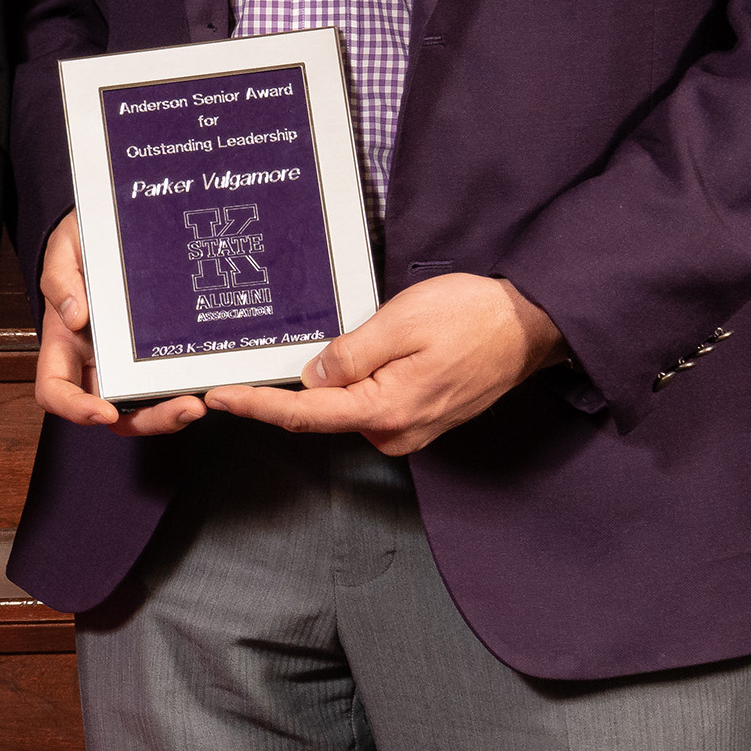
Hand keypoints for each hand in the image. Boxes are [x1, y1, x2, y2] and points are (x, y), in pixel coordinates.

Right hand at [32, 211, 207, 435]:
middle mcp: (96, 361)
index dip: (75, 408)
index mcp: (65, 343)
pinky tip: (210, 380)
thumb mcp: (65, 247)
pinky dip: (188, 388)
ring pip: (145, 407)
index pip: (56, 389)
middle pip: (111, 413)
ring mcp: (129, 362)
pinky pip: (170, 381)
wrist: (117, 227)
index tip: (103, 411)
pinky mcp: (159, 352)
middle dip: (148, 420)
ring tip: (200, 402)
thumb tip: (74, 316)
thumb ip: (60, 278)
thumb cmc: (86, 240)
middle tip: (183, 408)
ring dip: (172, 414)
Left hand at [206, 272, 565, 456]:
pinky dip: (357, 383)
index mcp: (386, 412)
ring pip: (348, 407)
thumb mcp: (398, 323)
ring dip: (332, 382)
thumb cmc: (472, 317)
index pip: (304, 415)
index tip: (218, 397)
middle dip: (291, 389)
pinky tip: (363, 355)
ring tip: (351, 339)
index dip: (256, 406)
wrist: (532, 325)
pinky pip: (373, 403)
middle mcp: (397, 432)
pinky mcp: (421, 418)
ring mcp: (412, 430)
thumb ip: (348, 355)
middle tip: (264, 358)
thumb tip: (311, 379)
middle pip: (322, 414)